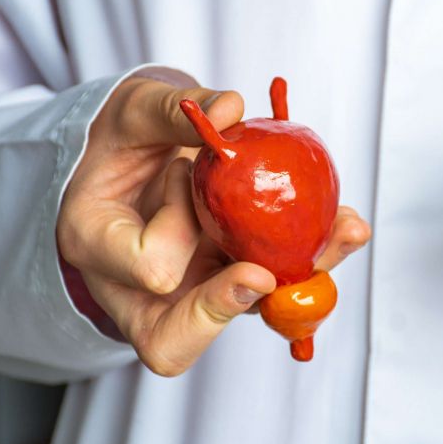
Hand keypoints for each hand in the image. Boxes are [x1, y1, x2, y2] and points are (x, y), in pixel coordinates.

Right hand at [57, 75, 370, 374]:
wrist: (133, 158)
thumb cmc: (121, 137)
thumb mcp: (133, 111)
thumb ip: (172, 110)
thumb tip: (231, 108)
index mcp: (96, 246)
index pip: (148, 269)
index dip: (180, 231)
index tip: (185, 175)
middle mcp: (135, 289)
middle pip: (179, 335)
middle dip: (232, 303)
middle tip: (263, 275)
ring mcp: (186, 292)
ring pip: (238, 315)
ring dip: (299, 281)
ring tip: (344, 233)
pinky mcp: (225, 282)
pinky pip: (270, 287)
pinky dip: (311, 258)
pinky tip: (346, 226)